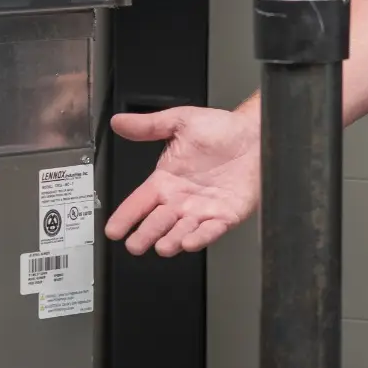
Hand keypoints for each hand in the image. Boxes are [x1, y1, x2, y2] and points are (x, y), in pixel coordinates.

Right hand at [105, 106, 259, 254]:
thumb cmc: (221, 128)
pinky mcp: (226, 215)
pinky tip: (190, 242)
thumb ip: (149, 125)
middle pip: (157, 222)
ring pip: (182, 231)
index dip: (125, 216)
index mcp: (166, 181)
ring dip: (172, 241)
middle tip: (135, 245)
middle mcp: (181, 199)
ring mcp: (203, 209)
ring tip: (163, 246)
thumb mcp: (180, 122)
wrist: (255, 133)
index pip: (139, 202)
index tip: (112, 230)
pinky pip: (211, 230)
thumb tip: (119, 122)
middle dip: (145, 235)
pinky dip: (201, 238)